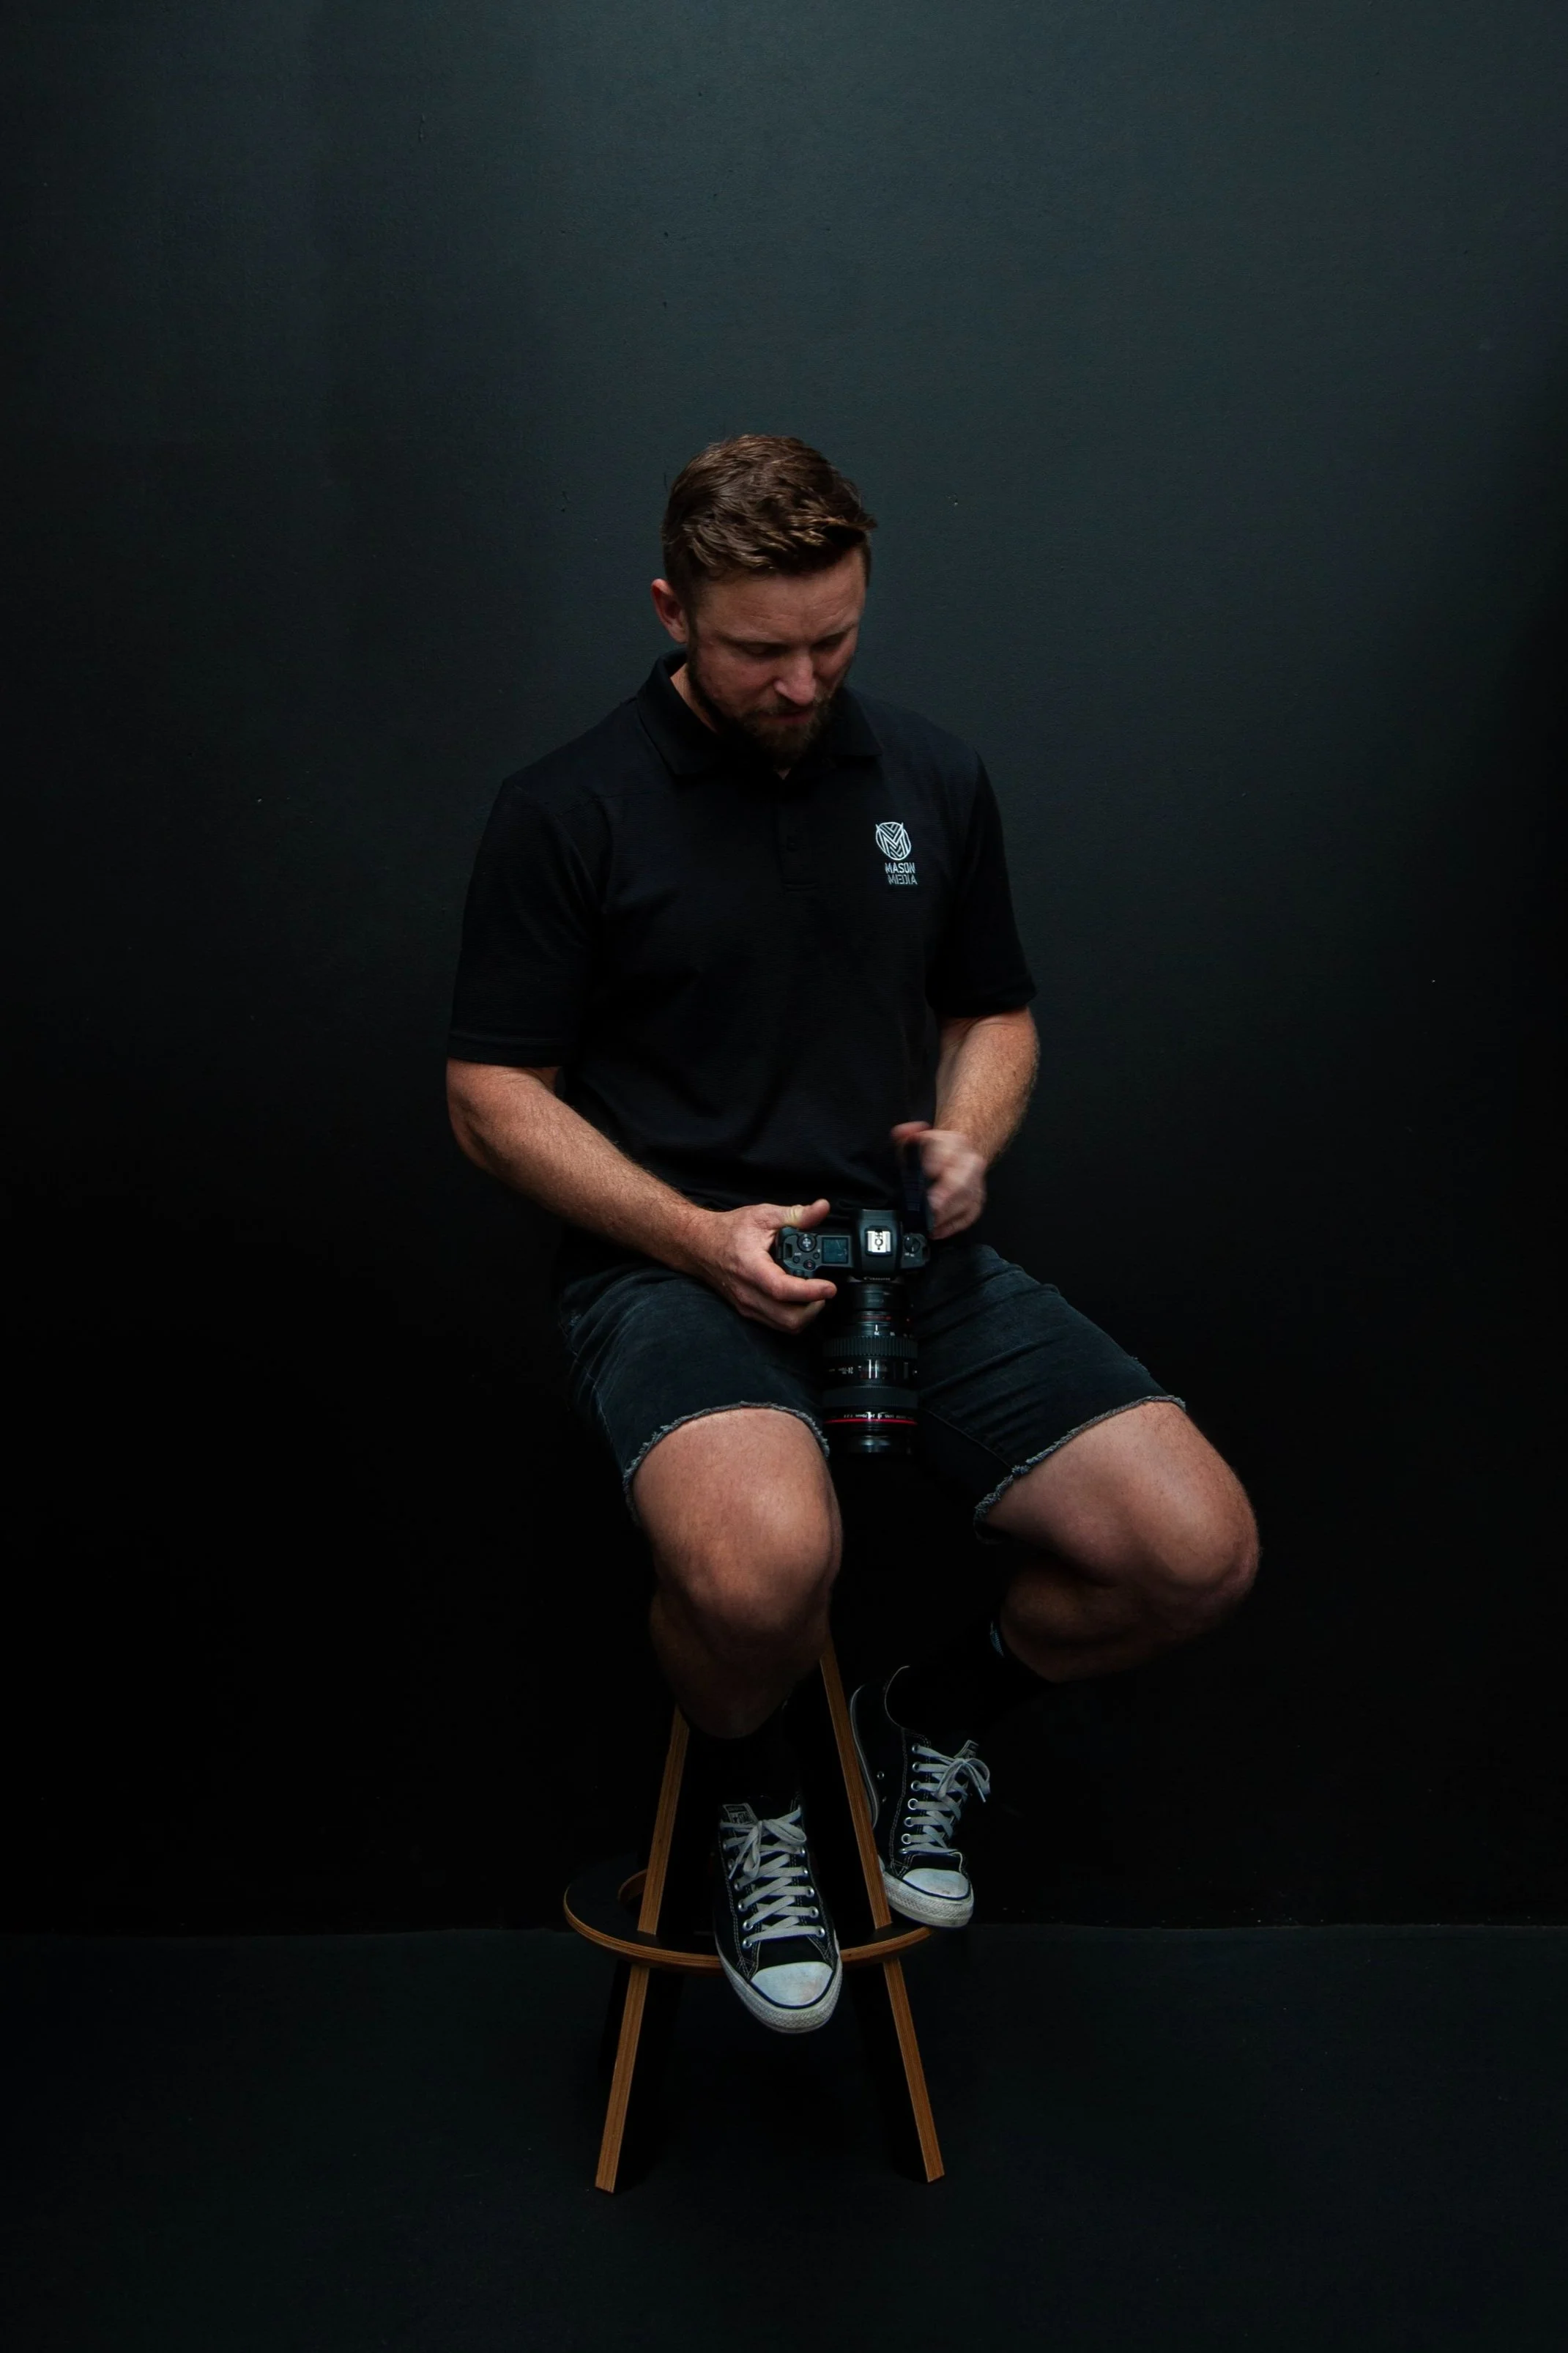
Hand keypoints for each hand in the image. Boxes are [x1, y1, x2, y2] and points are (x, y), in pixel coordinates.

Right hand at [686, 1196, 837, 1331]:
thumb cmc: (727, 1231)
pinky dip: (793, 1316)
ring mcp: (747, 1305)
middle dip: (814, 1308)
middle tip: (823, 1291)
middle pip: (788, 1318)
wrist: (699, 1245)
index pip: (783, 1289)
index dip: (811, 1292)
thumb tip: (821, 1208)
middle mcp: (748, 1293)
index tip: (829, 1287)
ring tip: (813, 1294)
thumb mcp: (763, 1215)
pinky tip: (798, 1298)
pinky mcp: (747, 1310)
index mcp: (752, 1268)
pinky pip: (776, 1323)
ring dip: (805, 1314)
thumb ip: (796, 1214)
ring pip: (784, 1326)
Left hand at [891, 1121, 985, 1240]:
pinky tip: (939, 1231)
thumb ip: (906, 1135)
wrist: (960, 1152)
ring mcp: (976, 1182)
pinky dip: (955, 1225)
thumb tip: (903, 1133)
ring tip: (930, 1225)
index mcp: (954, 1144)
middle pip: (962, 1183)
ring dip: (948, 1216)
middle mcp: (969, 1163)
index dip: (936, 1170)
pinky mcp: (978, 1198)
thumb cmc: (936, 1150)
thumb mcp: (917, 1138)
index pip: (947, 1158)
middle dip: (946, 1199)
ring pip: (967, 1201)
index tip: (927, 1182)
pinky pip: (971, 1214)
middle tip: (931, 1211)